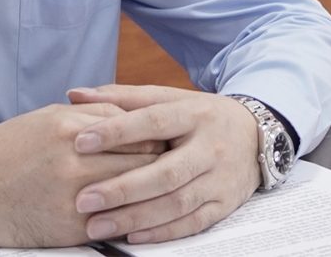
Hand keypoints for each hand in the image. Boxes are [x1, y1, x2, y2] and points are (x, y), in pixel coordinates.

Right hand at [0, 103, 159, 246]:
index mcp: (71, 127)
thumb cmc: (7, 150)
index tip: (167, 140)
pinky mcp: (69, 229)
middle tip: (175, 166)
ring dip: (150, 193)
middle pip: (144, 161)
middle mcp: (75, 160)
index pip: (138, 130)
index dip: (157, 136)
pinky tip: (134, 215)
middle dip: (162, 164)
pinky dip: (128, 219)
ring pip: (134, 194)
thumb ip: (94, 117)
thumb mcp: (48, 118)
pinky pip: (115, 223)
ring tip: (159, 191)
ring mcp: (73, 197)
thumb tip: (135, 121)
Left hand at [66, 84, 260, 244]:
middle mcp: (209, 146)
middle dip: (122, 188)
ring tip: (97, 224)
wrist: (255, 135)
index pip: (153, 121)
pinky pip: (193, 223)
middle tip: (83, 200)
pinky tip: (133, 236)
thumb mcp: (168, 98)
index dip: (116, 131)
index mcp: (193, 113)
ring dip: (136, 217)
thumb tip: (75, 93)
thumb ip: (121, 97)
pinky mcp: (224, 203)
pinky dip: (163, 232)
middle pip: (165, 172)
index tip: (80, 142)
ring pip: (177, 202)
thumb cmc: (199, 116)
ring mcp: (219, 178)